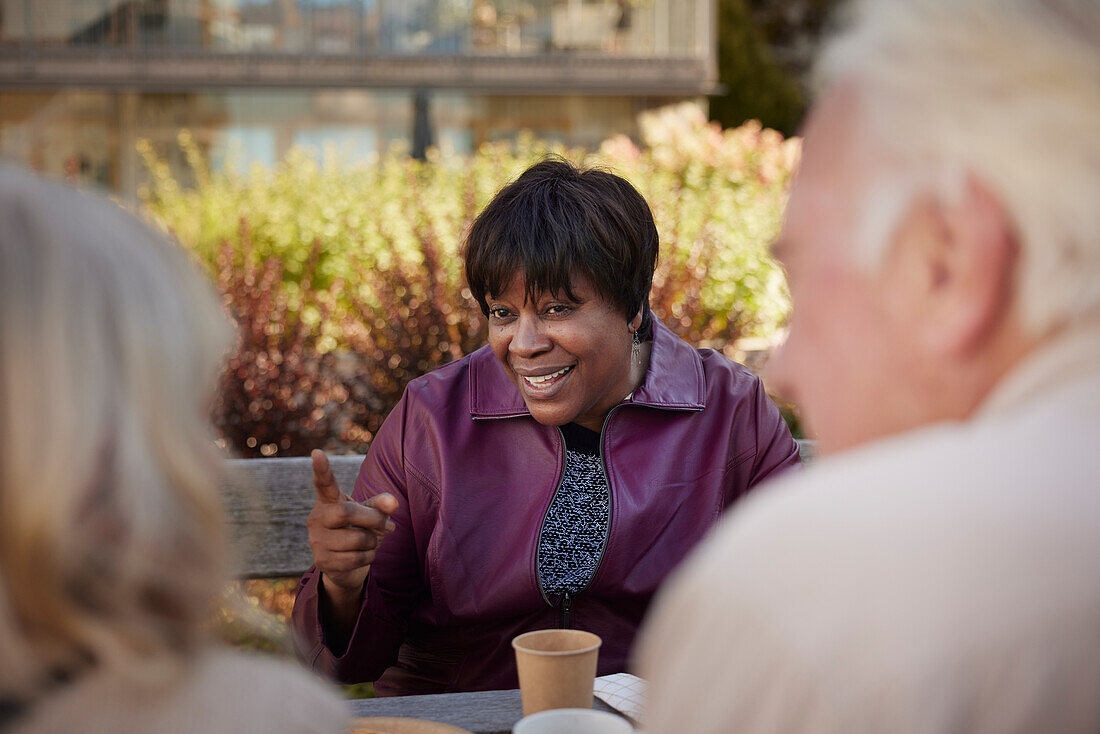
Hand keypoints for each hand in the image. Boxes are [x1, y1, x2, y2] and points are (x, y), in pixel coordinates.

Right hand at [306, 449, 397, 595]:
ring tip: (371, 543)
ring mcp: (316, 540)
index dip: (321, 469)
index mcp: (328, 501)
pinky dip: (369, 557)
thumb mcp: (371, 513)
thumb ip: (382, 504)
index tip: (317, 452)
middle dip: (373, 520)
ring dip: (374, 542)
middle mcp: (317, 518)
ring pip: (356, 539)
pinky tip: (364, 556)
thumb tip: (393, 503)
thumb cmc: (359, 530)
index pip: (324, 483)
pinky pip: (356, 558)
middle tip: (390, 527)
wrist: (345, 565)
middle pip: (347, 512)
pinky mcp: (322, 561)